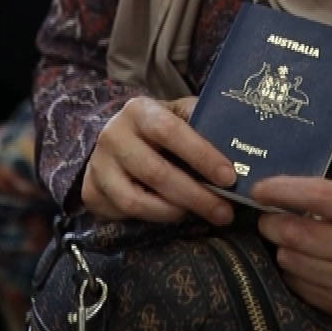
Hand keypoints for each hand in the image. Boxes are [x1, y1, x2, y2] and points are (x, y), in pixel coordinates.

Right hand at [82, 97, 237, 225]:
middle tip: (224, 212)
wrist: (115, 140)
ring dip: (174, 212)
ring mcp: (98, 166)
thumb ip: (203, 124)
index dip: (201, 155)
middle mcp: (112, 136)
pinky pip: (124, 215)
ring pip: (136, 200)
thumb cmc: (159, 128)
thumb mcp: (179, 115)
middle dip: (195, 196)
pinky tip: (174, 216)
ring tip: (200, 216)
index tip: (229, 177)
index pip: (170, 131)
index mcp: (138, 110)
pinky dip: (153, 219)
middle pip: (156, 172)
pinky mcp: (90, 193)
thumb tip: (241, 145)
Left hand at [253, 177, 331, 322]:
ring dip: (281, 247)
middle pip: (297, 234)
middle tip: (266, 218)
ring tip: (289, 241)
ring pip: (291, 260)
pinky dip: (291, 270)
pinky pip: (296, 283)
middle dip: (271, 224)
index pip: (321, 197)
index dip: (284, 190)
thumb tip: (274, 192)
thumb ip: (326, 199)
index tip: (259, 189)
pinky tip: (302, 263)